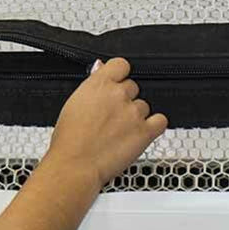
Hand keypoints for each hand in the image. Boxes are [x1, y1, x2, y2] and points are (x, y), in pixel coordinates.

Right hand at [45, 57, 167, 188]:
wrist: (75, 164)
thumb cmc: (69, 139)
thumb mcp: (72, 104)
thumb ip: (91, 85)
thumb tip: (99, 68)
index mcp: (98, 84)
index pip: (121, 65)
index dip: (119, 75)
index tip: (116, 82)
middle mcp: (118, 95)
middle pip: (132, 86)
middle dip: (124, 99)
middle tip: (112, 116)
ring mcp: (134, 112)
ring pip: (143, 106)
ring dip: (135, 116)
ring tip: (119, 131)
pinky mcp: (145, 131)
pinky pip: (160, 121)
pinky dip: (153, 126)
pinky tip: (140, 132)